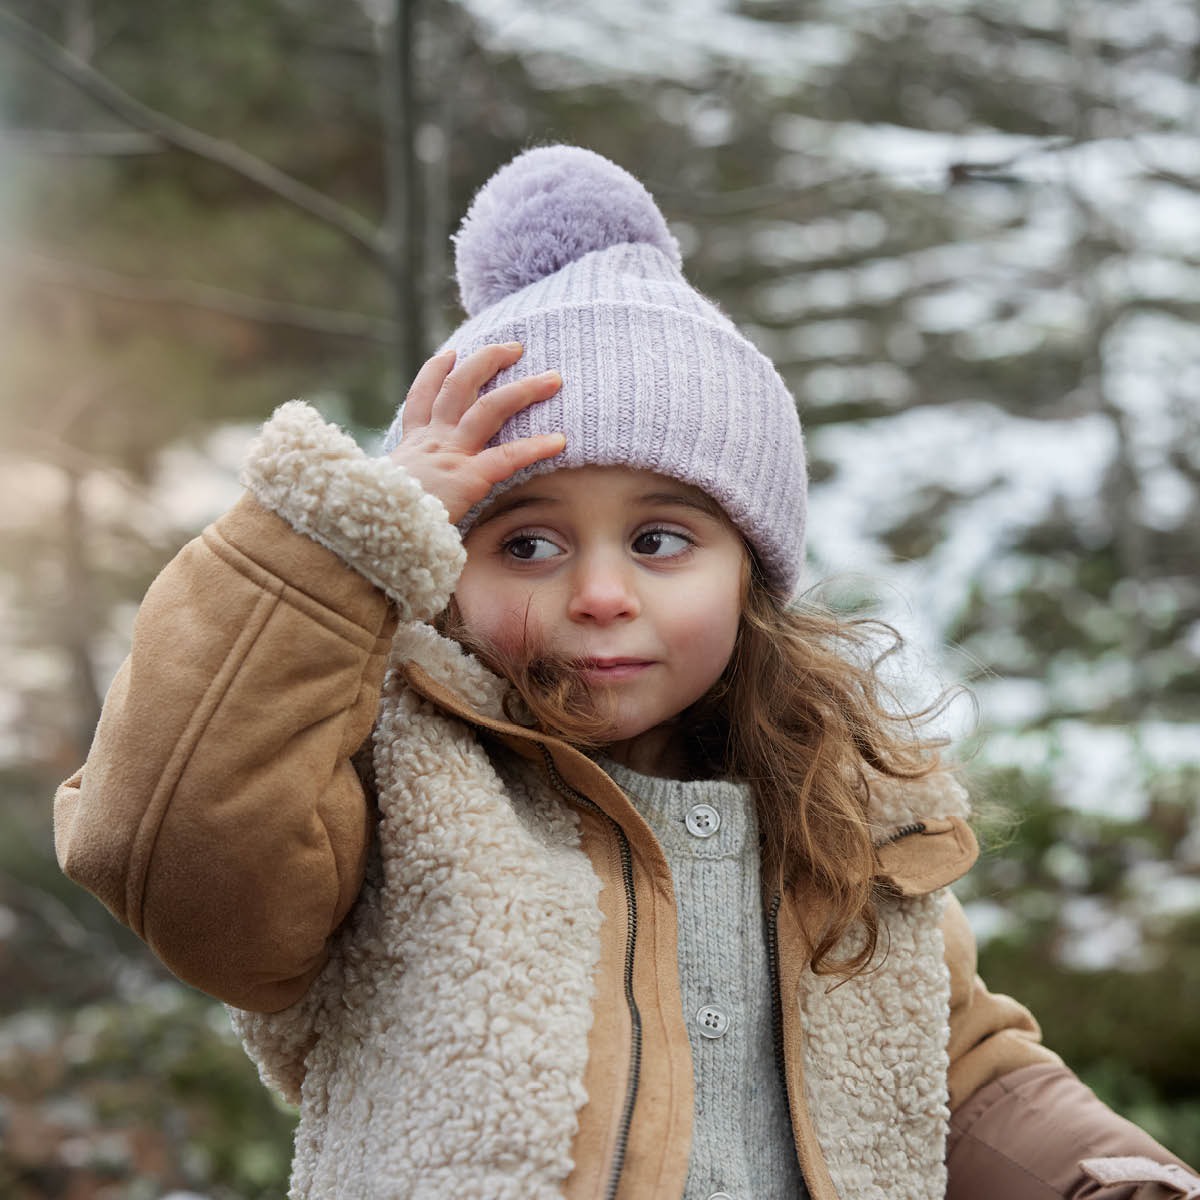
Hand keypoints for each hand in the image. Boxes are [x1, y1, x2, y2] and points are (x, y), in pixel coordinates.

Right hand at [387, 342, 564, 523]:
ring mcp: (449, 454)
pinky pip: (508, 457)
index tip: (450, 354)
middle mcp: (430, 442)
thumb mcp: (384, 495)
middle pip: (458, 387)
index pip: (421, 400)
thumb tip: (404, 500)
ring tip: (553, 379)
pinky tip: (560, 441)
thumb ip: (401, 489)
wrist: (369, 530)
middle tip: (514, 348)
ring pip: (489, 408)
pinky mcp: (467, 477)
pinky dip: (536, 447)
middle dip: (487, 361)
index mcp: (411, 446)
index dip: (435, 372)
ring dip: (524, 389)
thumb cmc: (377, 520)